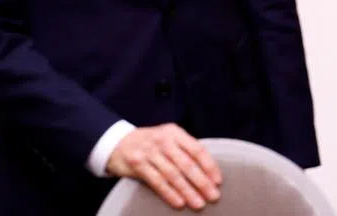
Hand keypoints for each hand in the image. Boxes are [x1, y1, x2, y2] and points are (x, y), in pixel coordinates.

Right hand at [106, 124, 221, 209]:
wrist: (117, 142)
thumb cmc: (149, 144)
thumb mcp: (167, 138)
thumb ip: (184, 150)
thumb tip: (208, 172)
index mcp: (174, 132)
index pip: (196, 149)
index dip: (209, 166)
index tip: (218, 181)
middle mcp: (162, 140)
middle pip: (186, 163)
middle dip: (202, 181)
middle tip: (213, 196)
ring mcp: (149, 151)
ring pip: (173, 174)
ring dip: (187, 190)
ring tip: (199, 203)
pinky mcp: (138, 163)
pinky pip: (157, 181)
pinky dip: (169, 193)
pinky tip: (179, 203)